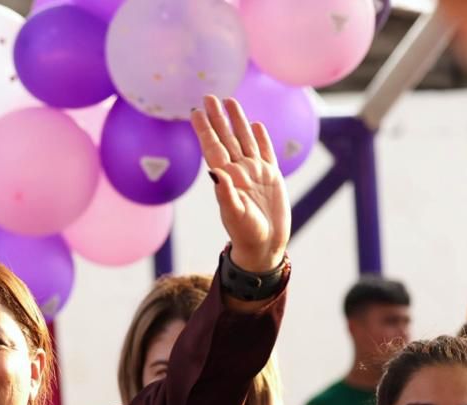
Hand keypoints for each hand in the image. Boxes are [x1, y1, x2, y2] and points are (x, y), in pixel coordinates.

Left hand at [191, 95, 289, 272]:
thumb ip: (225, 193)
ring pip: (244, 140)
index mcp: (226, 178)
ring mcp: (255, 173)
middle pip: (226, 138)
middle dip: (218, 118)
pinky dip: (260, 138)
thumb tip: (214, 171)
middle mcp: (238, 172)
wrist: (265, 245)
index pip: (213, 148)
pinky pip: (265, 152)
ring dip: (237, 121)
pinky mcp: (271, 177)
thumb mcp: (235, 215)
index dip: (205, 129)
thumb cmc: (246, 234)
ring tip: (230, 102)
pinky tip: (255, 125)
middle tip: (209, 97)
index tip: (196, 111)